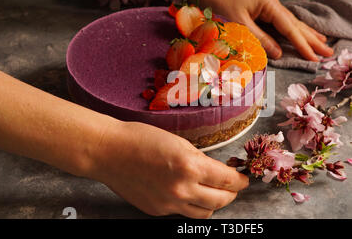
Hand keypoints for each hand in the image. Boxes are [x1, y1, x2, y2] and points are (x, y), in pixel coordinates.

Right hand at [88, 120, 248, 218]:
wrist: (109, 152)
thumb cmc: (141, 139)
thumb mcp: (178, 142)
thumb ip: (199, 159)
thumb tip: (216, 171)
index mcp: (190, 167)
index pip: (227, 180)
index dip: (239, 180)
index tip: (243, 179)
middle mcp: (182, 189)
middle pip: (220, 201)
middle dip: (231, 194)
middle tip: (233, 186)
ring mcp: (168, 204)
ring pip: (204, 213)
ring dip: (213, 203)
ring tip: (212, 192)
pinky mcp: (156, 211)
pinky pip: (182, 213)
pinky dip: (190, 205)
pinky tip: (186, 193)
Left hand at [192, 0, 333, 60]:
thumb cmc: (219, 2)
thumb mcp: (239, 24)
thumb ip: (259, 39)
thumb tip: (279, 54)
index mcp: (269, 5)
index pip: (290, 29)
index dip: (303, 45)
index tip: (315, 58)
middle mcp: (272, 4)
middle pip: (296, 24)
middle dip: (313, 39)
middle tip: (330, 52)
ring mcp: (267, 5)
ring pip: (291, 22)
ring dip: (306, 33)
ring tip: (323, 42)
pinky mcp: (261, 8)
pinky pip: (281, 22)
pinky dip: (292, 30)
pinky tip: (299, 32)